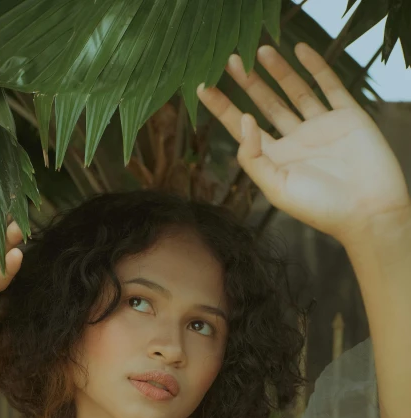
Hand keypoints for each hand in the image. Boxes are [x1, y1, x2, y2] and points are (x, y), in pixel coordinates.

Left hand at [197, 43, 410, 245]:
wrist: (368, 211)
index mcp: (275, 160)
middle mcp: (295, 142)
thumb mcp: (276, 188)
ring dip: (278, 71)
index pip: (241, 129)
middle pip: (265, 105)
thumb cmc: (321, 208)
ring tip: (260, 50)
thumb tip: (243, 119)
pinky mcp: (347, 117)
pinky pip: (329, 86)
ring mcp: (321, 127)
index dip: (222, 108)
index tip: (204, 86)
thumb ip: (253, 157)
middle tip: (230, 59)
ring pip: (294, 92)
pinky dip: (317, 67)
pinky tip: (301, 51)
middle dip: (247, 83)